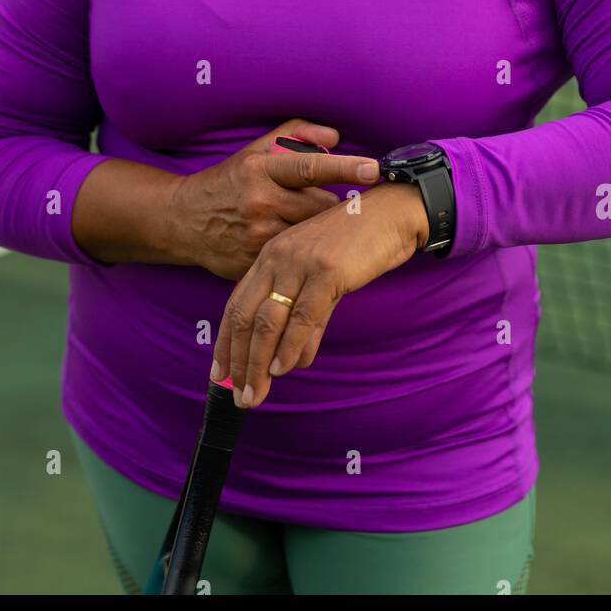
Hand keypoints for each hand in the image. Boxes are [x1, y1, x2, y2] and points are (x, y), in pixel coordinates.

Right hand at [165, 118, 379, 279]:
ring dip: (320, 231)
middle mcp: (260, 200)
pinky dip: (302, 252)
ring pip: (311, 234)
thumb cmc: (230, 180)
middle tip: (343, 206)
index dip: (345, 167)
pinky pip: (293, 258)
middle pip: (321, 207)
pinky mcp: (253, 262)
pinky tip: (300, 247)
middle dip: (335, 207)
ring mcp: (256, 234)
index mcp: (261, 169)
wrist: (183, 220)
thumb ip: (297, 134)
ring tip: (318, 225)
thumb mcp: (256, 150)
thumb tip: (335, 137)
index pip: (311, 166)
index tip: (374, 168)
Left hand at [210, 181, 428, 406]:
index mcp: (271, 256)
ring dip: (258, 364)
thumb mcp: (323, 281)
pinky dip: (290, 347)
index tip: (219, 375)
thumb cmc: (359, 244)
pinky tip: (282, 369)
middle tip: (239, 398)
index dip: (226, 343)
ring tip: (255, 395)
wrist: (391, 213)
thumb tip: (296, 360)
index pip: (236, 305)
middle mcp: (278, 258)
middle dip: (239, 362)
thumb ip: (307, 321)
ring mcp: (300, 264)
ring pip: (268, 322)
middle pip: (245, 317)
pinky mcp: (327, 272)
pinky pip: (302, 317)